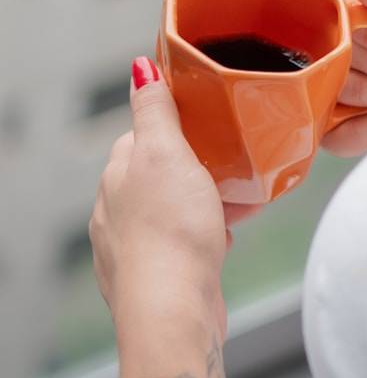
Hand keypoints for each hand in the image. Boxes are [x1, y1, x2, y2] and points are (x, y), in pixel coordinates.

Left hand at [90, 58, 227, 343]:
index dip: (177, 127)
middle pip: (162, 173)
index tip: (206, 124)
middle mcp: (115, 209)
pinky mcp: (155, 275)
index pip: (142, 134)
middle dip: (199, 168)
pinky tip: (225, 237)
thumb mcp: (166, 152)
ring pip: (175, 209)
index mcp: (117, 174)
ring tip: (241, 203)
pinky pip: (184, 243)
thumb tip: (140, 68)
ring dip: (207, 203)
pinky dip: (206, 235)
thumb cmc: (171, 231)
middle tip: (232, 166)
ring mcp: (133, 245)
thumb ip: (154, 110)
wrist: (174, 309)